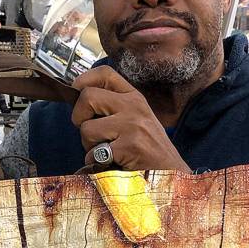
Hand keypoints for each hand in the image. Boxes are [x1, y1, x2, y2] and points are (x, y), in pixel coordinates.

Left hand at [71, 66, 189, 171]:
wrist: (172, 174)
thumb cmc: (150, 151)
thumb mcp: (137, 120)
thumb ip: (114, 108)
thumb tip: (80, 102)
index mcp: (134, 98)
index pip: (104, 73)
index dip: (83, 80)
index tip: (76, 93)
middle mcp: (134, 107)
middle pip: (87, 97)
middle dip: (79, 117)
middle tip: (89, 133)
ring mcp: (133, 126)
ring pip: (86, 128)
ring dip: (88, 145)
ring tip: (105, 151)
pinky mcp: (130, 147)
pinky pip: (93, 154)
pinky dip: (96, 163)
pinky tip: (112, 164)